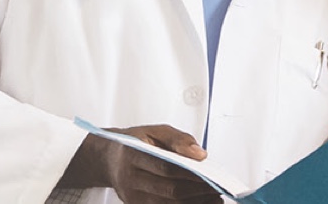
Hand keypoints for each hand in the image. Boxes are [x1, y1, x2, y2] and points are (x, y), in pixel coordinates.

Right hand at [64, 123, 222, 202]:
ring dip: (194, 202)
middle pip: (169, 190)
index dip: (190, 173)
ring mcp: (132, 197)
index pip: (166, 167)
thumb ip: (178, 139)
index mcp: (133, 155)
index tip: (211, 175)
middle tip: (217, 188)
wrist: (110, 159)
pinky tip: (200, 202)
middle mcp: (130, 179)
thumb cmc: (135, 143)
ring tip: (214, 197)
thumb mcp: (155, 131)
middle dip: (197, 191)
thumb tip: (200, 154)